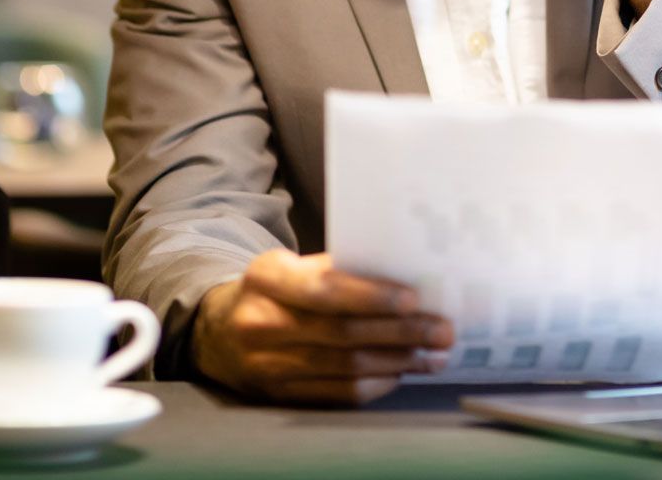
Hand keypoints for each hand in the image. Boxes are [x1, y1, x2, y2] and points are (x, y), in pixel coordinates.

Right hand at [192, 249, 452, 404]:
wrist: (220, 330)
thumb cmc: (275, 290)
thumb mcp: (292, 265)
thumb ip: (338, 269)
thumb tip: (408, 277)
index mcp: (266, 277)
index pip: (324, 290)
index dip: (372, 297)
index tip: (413, 299)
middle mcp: (260, 323)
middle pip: (342, 333)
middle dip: (401, 332)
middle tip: (442, 330)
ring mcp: (266, 365)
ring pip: (345, 367)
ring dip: (398, 362)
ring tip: (435, 354)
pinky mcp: (277, 395)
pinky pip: (337, 393)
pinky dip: (377, 383)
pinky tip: (403, 372)